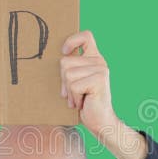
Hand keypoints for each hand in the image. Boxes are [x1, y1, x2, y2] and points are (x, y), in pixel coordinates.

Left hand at [60, 30, 147, 158]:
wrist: (100, 122)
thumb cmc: (85, 103)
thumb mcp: (75, 82)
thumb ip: (70, 68)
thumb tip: (56, 59)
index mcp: (94, 59)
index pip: (86, 36)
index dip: (72, 40)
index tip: (64, 52)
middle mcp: (100, 61)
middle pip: (66, 61)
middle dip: (64, 81)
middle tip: (73, 93)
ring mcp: (101, 70)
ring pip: (68, 74)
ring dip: (69, 91)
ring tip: (79, 98)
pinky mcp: (99, 80)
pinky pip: (74, 85)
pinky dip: (75, 97)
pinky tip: (83, 102)